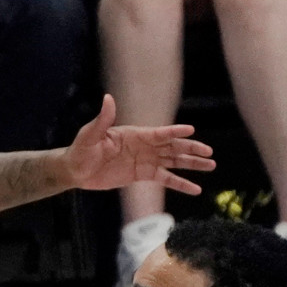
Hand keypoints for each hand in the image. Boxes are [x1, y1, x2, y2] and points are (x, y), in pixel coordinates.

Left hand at [61, 94, 215, 194]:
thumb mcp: (90, 134)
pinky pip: (165, 179)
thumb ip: (102, 119)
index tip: (190, 130)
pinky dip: (180, 183)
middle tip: (209, 152)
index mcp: (135, 134)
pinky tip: (195, 189)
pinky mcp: (143, 175)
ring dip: (192, 164)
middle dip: (191, 149)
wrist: (76, 170)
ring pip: (174, 162)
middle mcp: (145, 146)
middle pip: (172, 147)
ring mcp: (146, 161)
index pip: (159, 133)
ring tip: (211, 166)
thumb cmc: (81, 149)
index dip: (174, 132)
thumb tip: (107, 98)